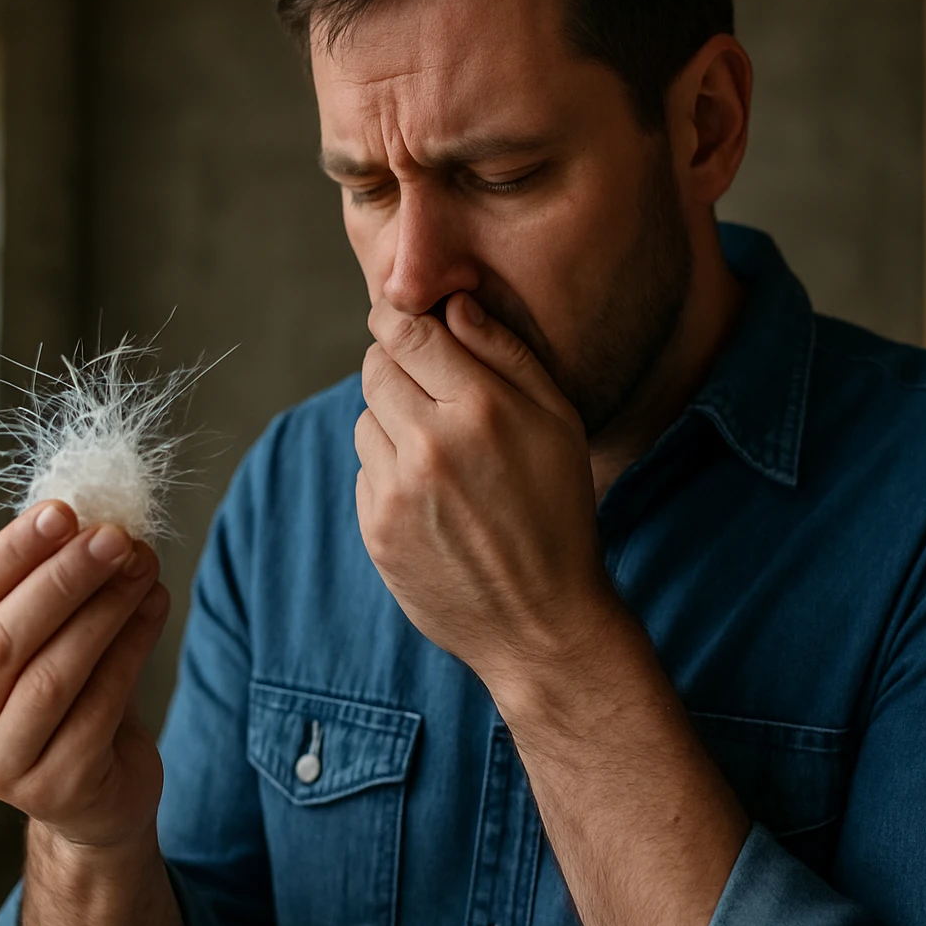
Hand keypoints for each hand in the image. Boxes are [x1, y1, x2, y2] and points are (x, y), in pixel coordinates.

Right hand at [0, 501, 170, 850]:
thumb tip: (91, 511)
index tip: (62, 510)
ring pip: (52, 673)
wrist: (101, 793)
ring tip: (143, 566)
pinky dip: (132, 648)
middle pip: (4, 638)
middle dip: (63, 578)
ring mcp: (0, 765)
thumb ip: (53, 585)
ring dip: (104, 610)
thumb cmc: (72, 699)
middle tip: (115, 536)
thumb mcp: (49, 640)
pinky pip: (98, 706)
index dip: (11, 553)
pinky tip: (156, 607)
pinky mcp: (56, 787)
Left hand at [356, 292, 618, 684]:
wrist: (541, 621)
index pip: (405, 331)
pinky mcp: (375, 530)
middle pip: (374, 368)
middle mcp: (430, 445)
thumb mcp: (558, 422)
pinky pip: (365, 471)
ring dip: (392, 422)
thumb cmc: (559, 512)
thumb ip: (505, 354)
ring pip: (365, 419)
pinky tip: (433, 498)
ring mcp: (396, 491)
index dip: (399, 319)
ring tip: (442, 454)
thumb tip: (453, 304)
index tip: (405, 322)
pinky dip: (389, 472)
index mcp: (480, 408)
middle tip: (430, 389)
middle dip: (396, 367)